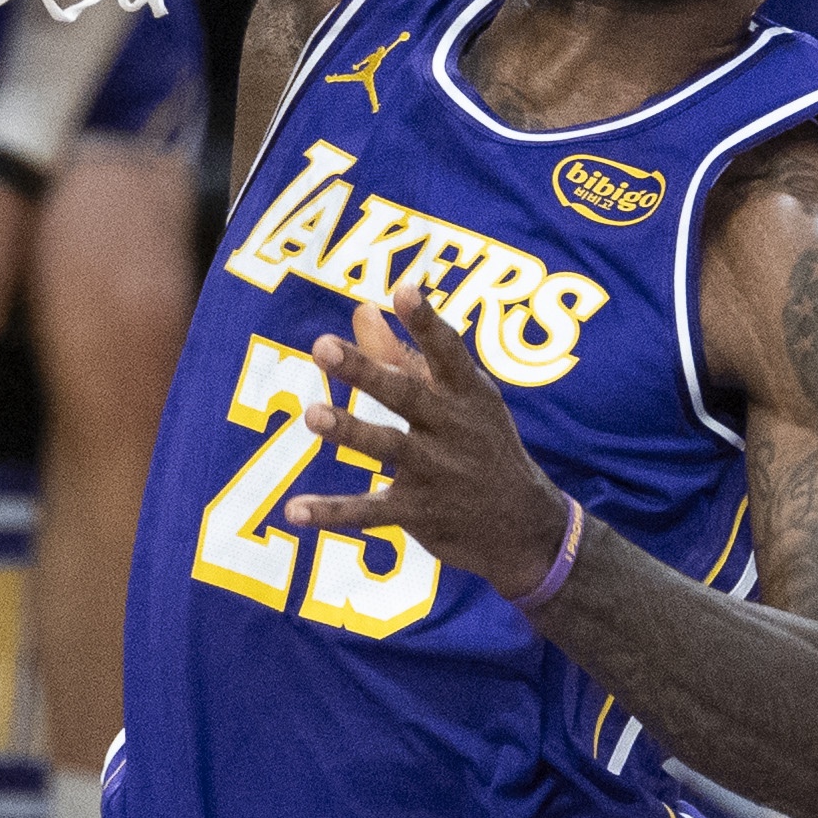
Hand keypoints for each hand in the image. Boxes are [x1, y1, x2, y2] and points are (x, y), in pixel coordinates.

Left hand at [282, 286, 574, 601]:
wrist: (523, 527)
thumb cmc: (480, 442)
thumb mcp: (458, 397)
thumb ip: (403, 354)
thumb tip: (360, 309)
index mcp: (466, 392)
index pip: (447, 351)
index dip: (426, 321)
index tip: (405, 290)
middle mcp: (453, 428)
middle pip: (405, 395)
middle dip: (365, 371)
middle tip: (322, 346)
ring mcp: (436, 472)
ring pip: (387, 446)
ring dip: (349, 430)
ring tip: (311, 414)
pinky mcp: (418, 512)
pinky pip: (370, 512)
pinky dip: (333, 513)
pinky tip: (294, 510)